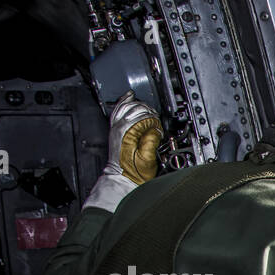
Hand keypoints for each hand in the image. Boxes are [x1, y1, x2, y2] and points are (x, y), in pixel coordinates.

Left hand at [82, 91, 161, 211]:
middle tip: (157, 122)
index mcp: (128, 131)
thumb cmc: (134, 172)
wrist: (122, 178)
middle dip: (149, 113)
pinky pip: (119, 108)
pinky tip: (129, 96)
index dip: (156, 122)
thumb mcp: (148, 159)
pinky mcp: (115, 128)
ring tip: (148, 108)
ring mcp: (116, 126)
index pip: (146, 117)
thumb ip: (152, 140)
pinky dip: (125, 101)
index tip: (159, 130)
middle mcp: (120, 126)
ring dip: (140, 105)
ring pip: (128, 105)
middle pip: (138, 108)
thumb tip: (156, 129)